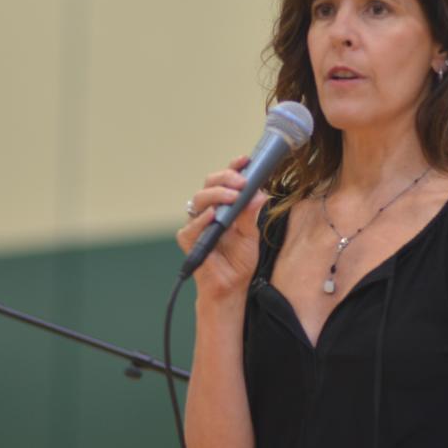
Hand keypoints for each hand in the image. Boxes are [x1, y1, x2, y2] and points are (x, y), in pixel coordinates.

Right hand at [175, 155, 266, 301]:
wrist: (231, 287)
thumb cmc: (239, 260)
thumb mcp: (251, 234)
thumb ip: (251, 214)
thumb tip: (259, 194)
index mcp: (223, 205)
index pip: (225, 181)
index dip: (234, 167)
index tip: (246, 160)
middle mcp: (207, 210)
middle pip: (209, 184)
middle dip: (226, 179)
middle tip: (242, 182)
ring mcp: (196, 224)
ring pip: (199, 199)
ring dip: (217, 195)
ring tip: (233, 197)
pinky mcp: (188, 239)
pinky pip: (192, 226)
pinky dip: (203, 219)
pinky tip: (214, 215)